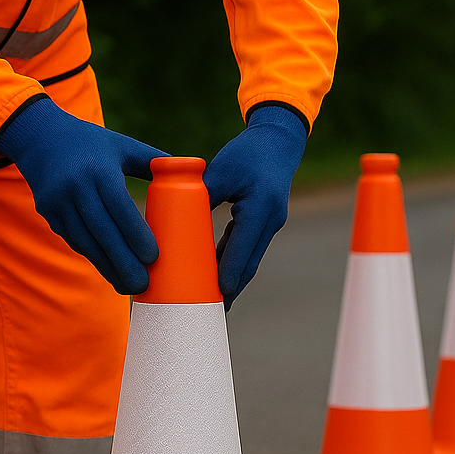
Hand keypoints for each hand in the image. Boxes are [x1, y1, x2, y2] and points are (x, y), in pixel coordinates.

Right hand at [0, 96, 167, 293]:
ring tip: (129, 287)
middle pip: (101, 231)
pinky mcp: (49, 215)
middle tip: (144, 285)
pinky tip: (111, 273)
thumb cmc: (93, 144)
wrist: (40, 138)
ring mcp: (58, 202)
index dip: (135, 234)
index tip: (153, 257)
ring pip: (85, 242)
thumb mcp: (122, 145)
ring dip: (107, 268)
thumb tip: (190, 171)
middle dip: (123, 262)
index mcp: (100, 169)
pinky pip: (75, 241)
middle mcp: (76, 186)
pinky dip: (94, 258)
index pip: (119, 206)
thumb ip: (153, 160)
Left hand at [203, 104, 307, 306]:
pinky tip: (216, 279)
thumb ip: (200, 194)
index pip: (243, 248)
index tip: (218, 294)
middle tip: (211, 311)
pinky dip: (231, 264)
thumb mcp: (221, 170)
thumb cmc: (248, 152)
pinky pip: (246, 250)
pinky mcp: (262, 225)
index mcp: (260, 208)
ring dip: (231, 281)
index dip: (230, 272)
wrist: (278, 142)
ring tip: (212, 303)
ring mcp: (268, 226)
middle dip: (231, 289)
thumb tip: (176, 218)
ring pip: (248, 260)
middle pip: (248, 264)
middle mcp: (269, 222)